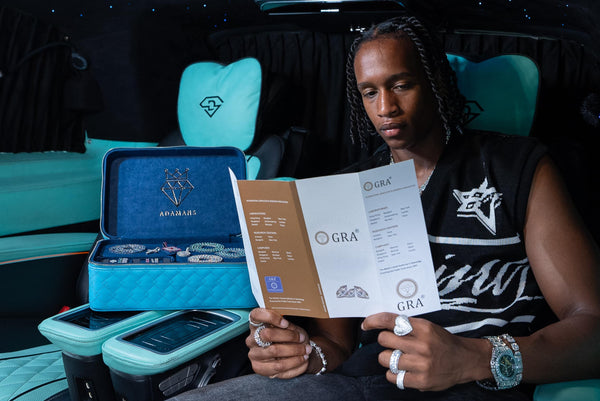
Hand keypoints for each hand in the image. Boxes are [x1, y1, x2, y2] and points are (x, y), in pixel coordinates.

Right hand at [246, 308, 311, 378]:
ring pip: (274, 351)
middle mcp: (252, 339)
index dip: (270, 317)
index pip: (256, 315)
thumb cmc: (289, 338)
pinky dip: (294, 364)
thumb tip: (289, 328)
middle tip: (302, 338)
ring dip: (294, 351)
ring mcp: (254, 355)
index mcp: (257, 325)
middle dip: (289, 336)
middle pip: (268, 334)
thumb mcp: (290, 329)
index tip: (286, 323)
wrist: (290, 356)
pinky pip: (278, 368)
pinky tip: (303, 360)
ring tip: (306, 350)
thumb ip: (288, 327)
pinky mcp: (259, 368)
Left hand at [362, 313, 488, 390]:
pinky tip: (402, 370)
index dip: (374, 321)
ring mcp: (422, 364)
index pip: (391, 320)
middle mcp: (422, 345)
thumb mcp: (428, 327)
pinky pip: (393, 376)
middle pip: (384, 340)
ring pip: (385, 359)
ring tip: (399, 358)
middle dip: (385, 342)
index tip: (365, 324)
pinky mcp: (422, 381)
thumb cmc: (442, 342)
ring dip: (388, 359)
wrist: (465, 360)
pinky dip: (393, 374)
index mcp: (423, 328)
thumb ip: (407, 325)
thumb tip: (380, 324)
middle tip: (393, 345)